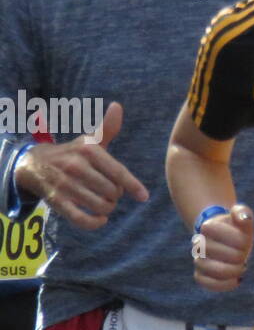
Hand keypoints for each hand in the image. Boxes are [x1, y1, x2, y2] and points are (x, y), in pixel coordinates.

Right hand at [14, 101, 148, 229]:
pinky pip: (79, 218)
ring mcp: (65, 185)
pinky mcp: (56, 201)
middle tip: (112, 193)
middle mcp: (76, 166)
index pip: (117, 171)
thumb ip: (108, 128)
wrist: (34, 163)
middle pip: (111, 191)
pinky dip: (94, 223)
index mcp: (88, 150)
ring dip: (107, 208)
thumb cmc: (72, 153)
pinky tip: (100, 220)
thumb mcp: (89, 140)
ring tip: (106, 204)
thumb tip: (117, 106)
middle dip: (116, 196)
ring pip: (98, 205)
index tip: (144, 196)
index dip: (132, 185)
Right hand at [193, 204, 253, 292]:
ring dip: (232, 270)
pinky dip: (223, 284)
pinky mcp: (200, 275)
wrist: (227, 239)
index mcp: (208, 227)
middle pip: (215, 252)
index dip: (237, 238)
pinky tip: (237, 280)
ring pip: (210, 269)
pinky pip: (205, 283)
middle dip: (237, 254)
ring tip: (242, 267)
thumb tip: (244, 218)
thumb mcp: (242, 215)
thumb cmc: (236, 227)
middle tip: (244, 254)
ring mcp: (198, 260)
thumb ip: (243, 212)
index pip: (217, 232)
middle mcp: (199, 244)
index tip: (246, 241)